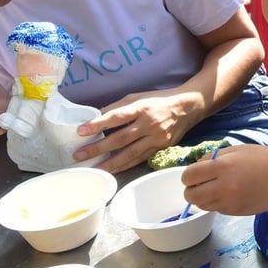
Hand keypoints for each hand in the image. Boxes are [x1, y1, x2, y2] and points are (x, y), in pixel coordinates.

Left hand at [73, 90, 197, 172]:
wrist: (188, 107)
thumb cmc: (158, 100)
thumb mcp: (138, 96)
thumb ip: (118, 107)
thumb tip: (96, 115)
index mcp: (141, 107)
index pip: (117, 116)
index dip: (98, 123)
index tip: (81, 131)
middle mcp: (149, 124)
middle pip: (120, 138)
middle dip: (98, 148)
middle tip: (79, 155)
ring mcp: (156, 138)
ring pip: (130, 153)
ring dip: (109, 162)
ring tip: (93, 168)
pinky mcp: (161, 148)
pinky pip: (140, 159)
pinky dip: (125, 166)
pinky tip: (112, 170)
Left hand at [181, 144, 267, 214]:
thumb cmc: (263, 159)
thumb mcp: (236, 150)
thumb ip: (214, 158)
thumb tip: (197, 167)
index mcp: (222, 167)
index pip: (189, 176)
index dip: (188, 176)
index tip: (194, 175)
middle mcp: (223, 187)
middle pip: (191, 196)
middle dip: (191, 190)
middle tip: (200, 185)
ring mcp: (230, 202)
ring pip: (202, 205)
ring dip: (203, 198)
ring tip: (214, 189)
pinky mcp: (236, 213)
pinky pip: (217, 210)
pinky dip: (217, 203)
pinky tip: (229, 194)